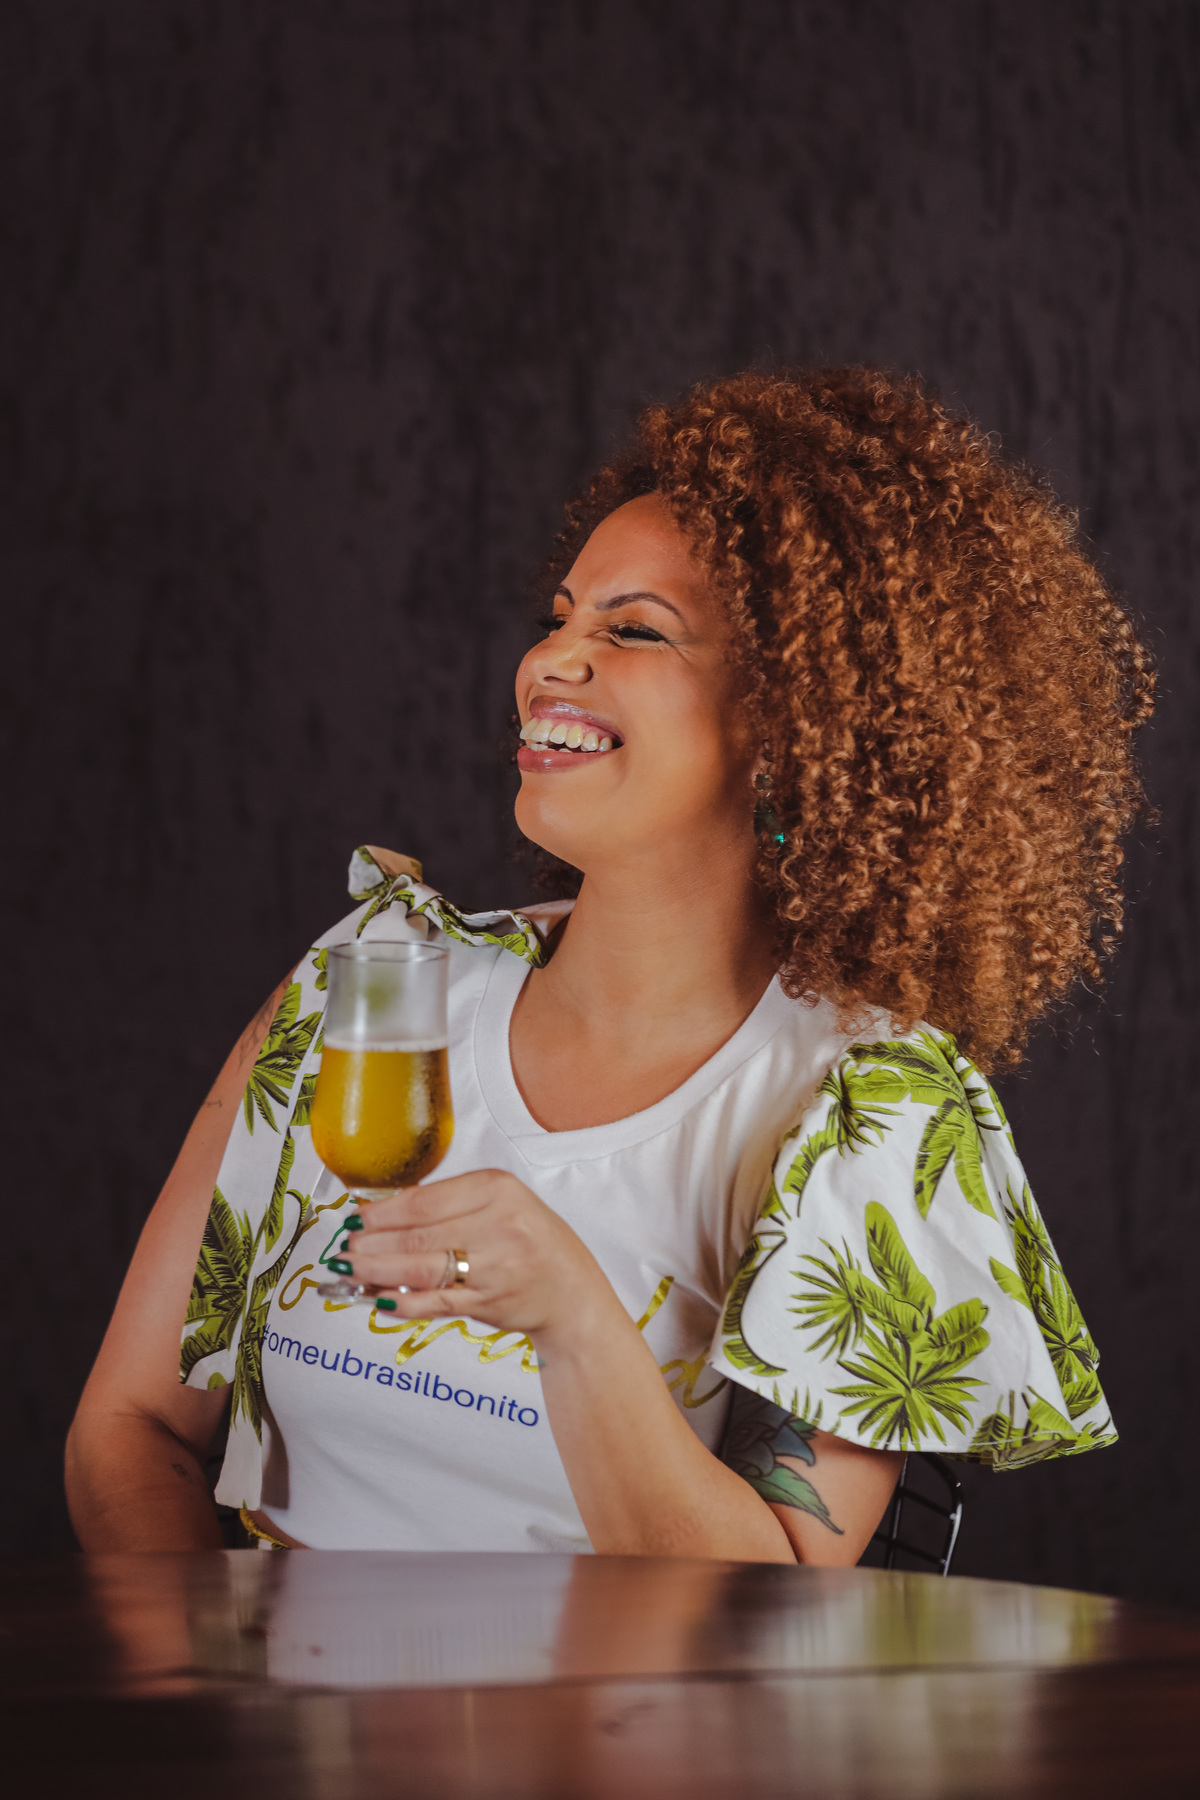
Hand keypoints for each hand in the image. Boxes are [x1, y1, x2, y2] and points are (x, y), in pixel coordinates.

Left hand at [331, 1169, 617, 1345]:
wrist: (571, 1291)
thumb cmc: (531, 1242)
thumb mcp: (500, 1204)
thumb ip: (449, 1205)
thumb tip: (382, 1212)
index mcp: (497, 1189)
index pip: (424, 1200)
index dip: (381, 1213)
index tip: (356, 1218)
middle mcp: (498, 1224)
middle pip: (417, 1235)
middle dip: (372, 1244)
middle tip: (345, 1248)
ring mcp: (494, 1266)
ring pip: (421, 1268)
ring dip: (378, 1271)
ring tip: (352, 1270)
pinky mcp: (488, 1302)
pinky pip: (435, 1302)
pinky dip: (403, 1301)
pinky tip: (380, 1297)